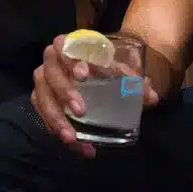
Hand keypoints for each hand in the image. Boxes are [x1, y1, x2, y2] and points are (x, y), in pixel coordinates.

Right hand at [31, 35, 161, 157]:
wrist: (94, 76)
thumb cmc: (106, 69)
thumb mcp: (122, 73)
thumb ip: (136, 83)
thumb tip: (151, 98)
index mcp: (72, 47)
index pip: (65, 45)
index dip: (71, 59)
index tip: (84, 75)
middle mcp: (53, 62)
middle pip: (49, 74)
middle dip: (64, 92)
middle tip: (81, 111)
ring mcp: (44, 81)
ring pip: (41, 97)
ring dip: (56, 119)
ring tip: (72, 138)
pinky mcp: (41, 100)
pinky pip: (42, 115)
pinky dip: (58, 131)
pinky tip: (77, 145)